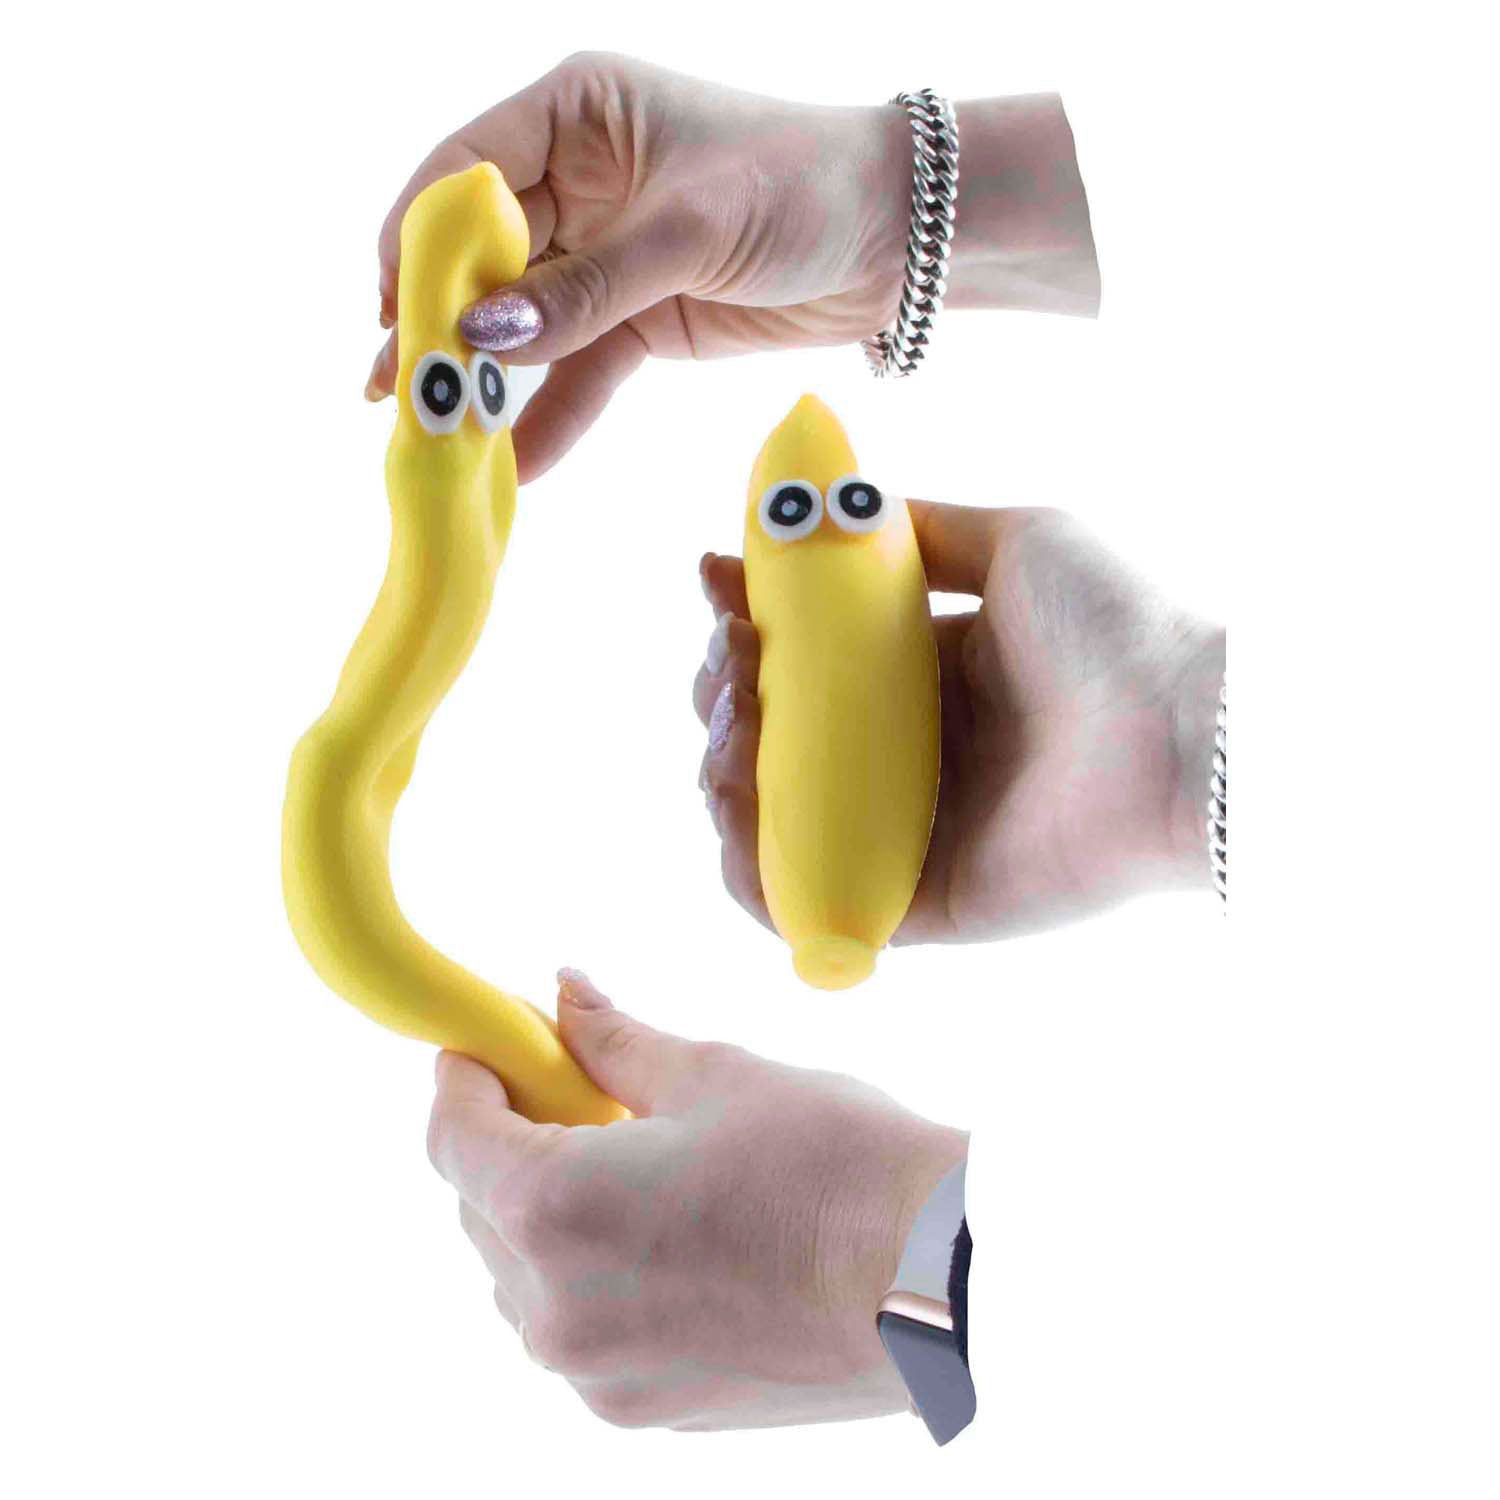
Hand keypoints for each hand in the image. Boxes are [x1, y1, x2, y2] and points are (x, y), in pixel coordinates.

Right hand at [369, 54, 1097, 479]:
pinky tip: (517, 463)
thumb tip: (481, 333)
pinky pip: (580, 369)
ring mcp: (605, 251)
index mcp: (574, 112)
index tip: (391, 313)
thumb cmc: (803, 186)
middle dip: (443, 325)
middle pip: (483, 256)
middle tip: (401, 397)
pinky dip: (553, 413)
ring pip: (526, 321)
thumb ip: (585, 289)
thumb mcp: (686, 230)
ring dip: (487, 378)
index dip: (418, 241)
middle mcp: (576, 177)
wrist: (900, 239)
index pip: (463, 172)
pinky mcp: (638, 315)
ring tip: (438, 438)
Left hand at [427, 969, 965, 1429]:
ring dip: (546, 1208)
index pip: (453, 1135)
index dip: (463, 1074)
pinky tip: (661, 1225)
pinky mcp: (642, 1410)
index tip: (488, 1040)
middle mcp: (554, 1309)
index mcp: (556, 1210)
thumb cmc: (835, 1166)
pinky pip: (576, 1325)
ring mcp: (595, 1374)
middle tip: (571, 1082)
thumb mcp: (713, 1076)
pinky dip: (588, 1269)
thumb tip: (563, 997)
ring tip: (629, 1157)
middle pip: (480, 1206)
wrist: (942, 1285)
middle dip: (511, 1136)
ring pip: (522, 1273)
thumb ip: (611, 1042)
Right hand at [694, 502, 1225, 941]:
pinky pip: (803, 898)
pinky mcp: (914, 906)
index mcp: (929, 679)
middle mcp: (910, 757)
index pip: (809, 659)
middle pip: (776, 735)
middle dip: (723, 688)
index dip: (749, 620)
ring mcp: (908, 834)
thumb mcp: (1019, 539)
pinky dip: (746, 865)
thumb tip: (836, 505)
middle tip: (730, 652)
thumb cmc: (1116, 625)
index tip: (715, 582)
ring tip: (730, 720)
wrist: (1185, 729)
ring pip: (773, 815)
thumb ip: (924, 527)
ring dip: (720, 767)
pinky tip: (731, 803)